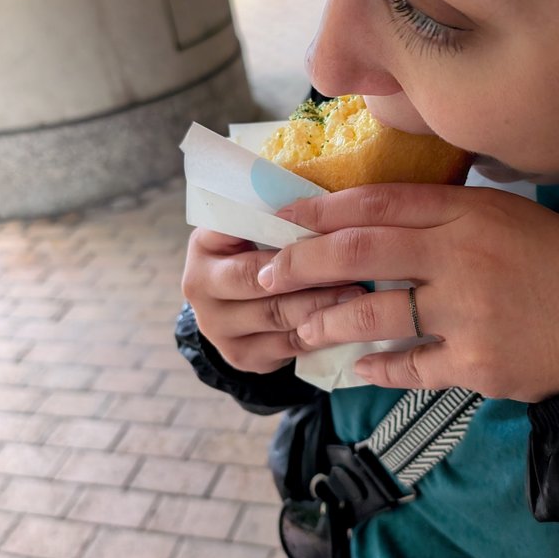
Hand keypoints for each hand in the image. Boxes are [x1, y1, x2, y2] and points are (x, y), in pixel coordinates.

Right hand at [181, 228, 365, 374]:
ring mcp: (216, 327)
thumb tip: (329, 201)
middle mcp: (199, 286)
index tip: (327, 223)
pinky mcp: (241, 356)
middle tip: (352, 264)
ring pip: (276, 314)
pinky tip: (348, 321)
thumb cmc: (259, 252)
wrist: (237, 307)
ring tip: (359, 292)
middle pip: (255, 278)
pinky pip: (288, 345)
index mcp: (203, 244)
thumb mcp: (257, 227)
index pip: (240, 230)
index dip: (283, 227)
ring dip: (321, 304)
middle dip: (307, 271)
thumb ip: (278, 215)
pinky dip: (321, 332)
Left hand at [258, 185, 558, 400]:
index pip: (381, 201)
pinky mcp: (477, 362)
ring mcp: (468, 311)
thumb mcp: (515, 221)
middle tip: (267, 272)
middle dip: (302, 261)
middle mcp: (464, 256)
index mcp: (473, 213)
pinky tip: (358, 368)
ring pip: (374, 310)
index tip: (284, 215)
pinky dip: (379, 366)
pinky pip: (411, 365)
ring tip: (300, 328)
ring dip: (328, 320)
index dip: (323, 207)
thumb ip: (453, 215)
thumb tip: (381, 220)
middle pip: (361, 250)